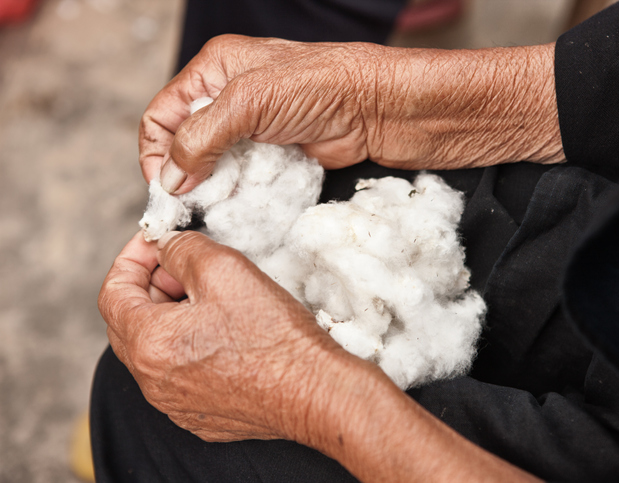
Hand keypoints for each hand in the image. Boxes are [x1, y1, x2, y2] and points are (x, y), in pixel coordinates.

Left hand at [99, 231, 540, 481]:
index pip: (117, 289)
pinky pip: (204, 359)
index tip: (170, 230)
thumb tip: (181, 241)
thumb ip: (194, 251)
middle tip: (204, 247)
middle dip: (169, 274)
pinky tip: (251, 312)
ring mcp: (195, 400)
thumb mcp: (239, 276)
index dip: (139, 252)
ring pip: (174, 337)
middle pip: (143, 314)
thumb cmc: (297, 344)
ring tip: (232, 273)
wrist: (345, 403)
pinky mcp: (226, 406)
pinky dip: (216, 330)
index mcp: (158, 348)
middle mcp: (167, 382)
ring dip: (195, 301)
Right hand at [140, 35, 563, 193]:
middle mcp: (231, 98)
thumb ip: (200, 137)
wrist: (380, 110)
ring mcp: (256, 129)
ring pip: (216, 166)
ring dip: (215, 188)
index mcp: (215, 71)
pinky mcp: (278, 155)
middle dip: (185, 175)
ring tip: (219, 206)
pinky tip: (245, 204)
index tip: (166, 188)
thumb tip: (170, 177)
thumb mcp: (248, 103)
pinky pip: (246, 180)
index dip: (157, 152)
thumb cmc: (321, 88)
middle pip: (186, 143)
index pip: (163, 115)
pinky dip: (242, 195)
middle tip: (191, 205)